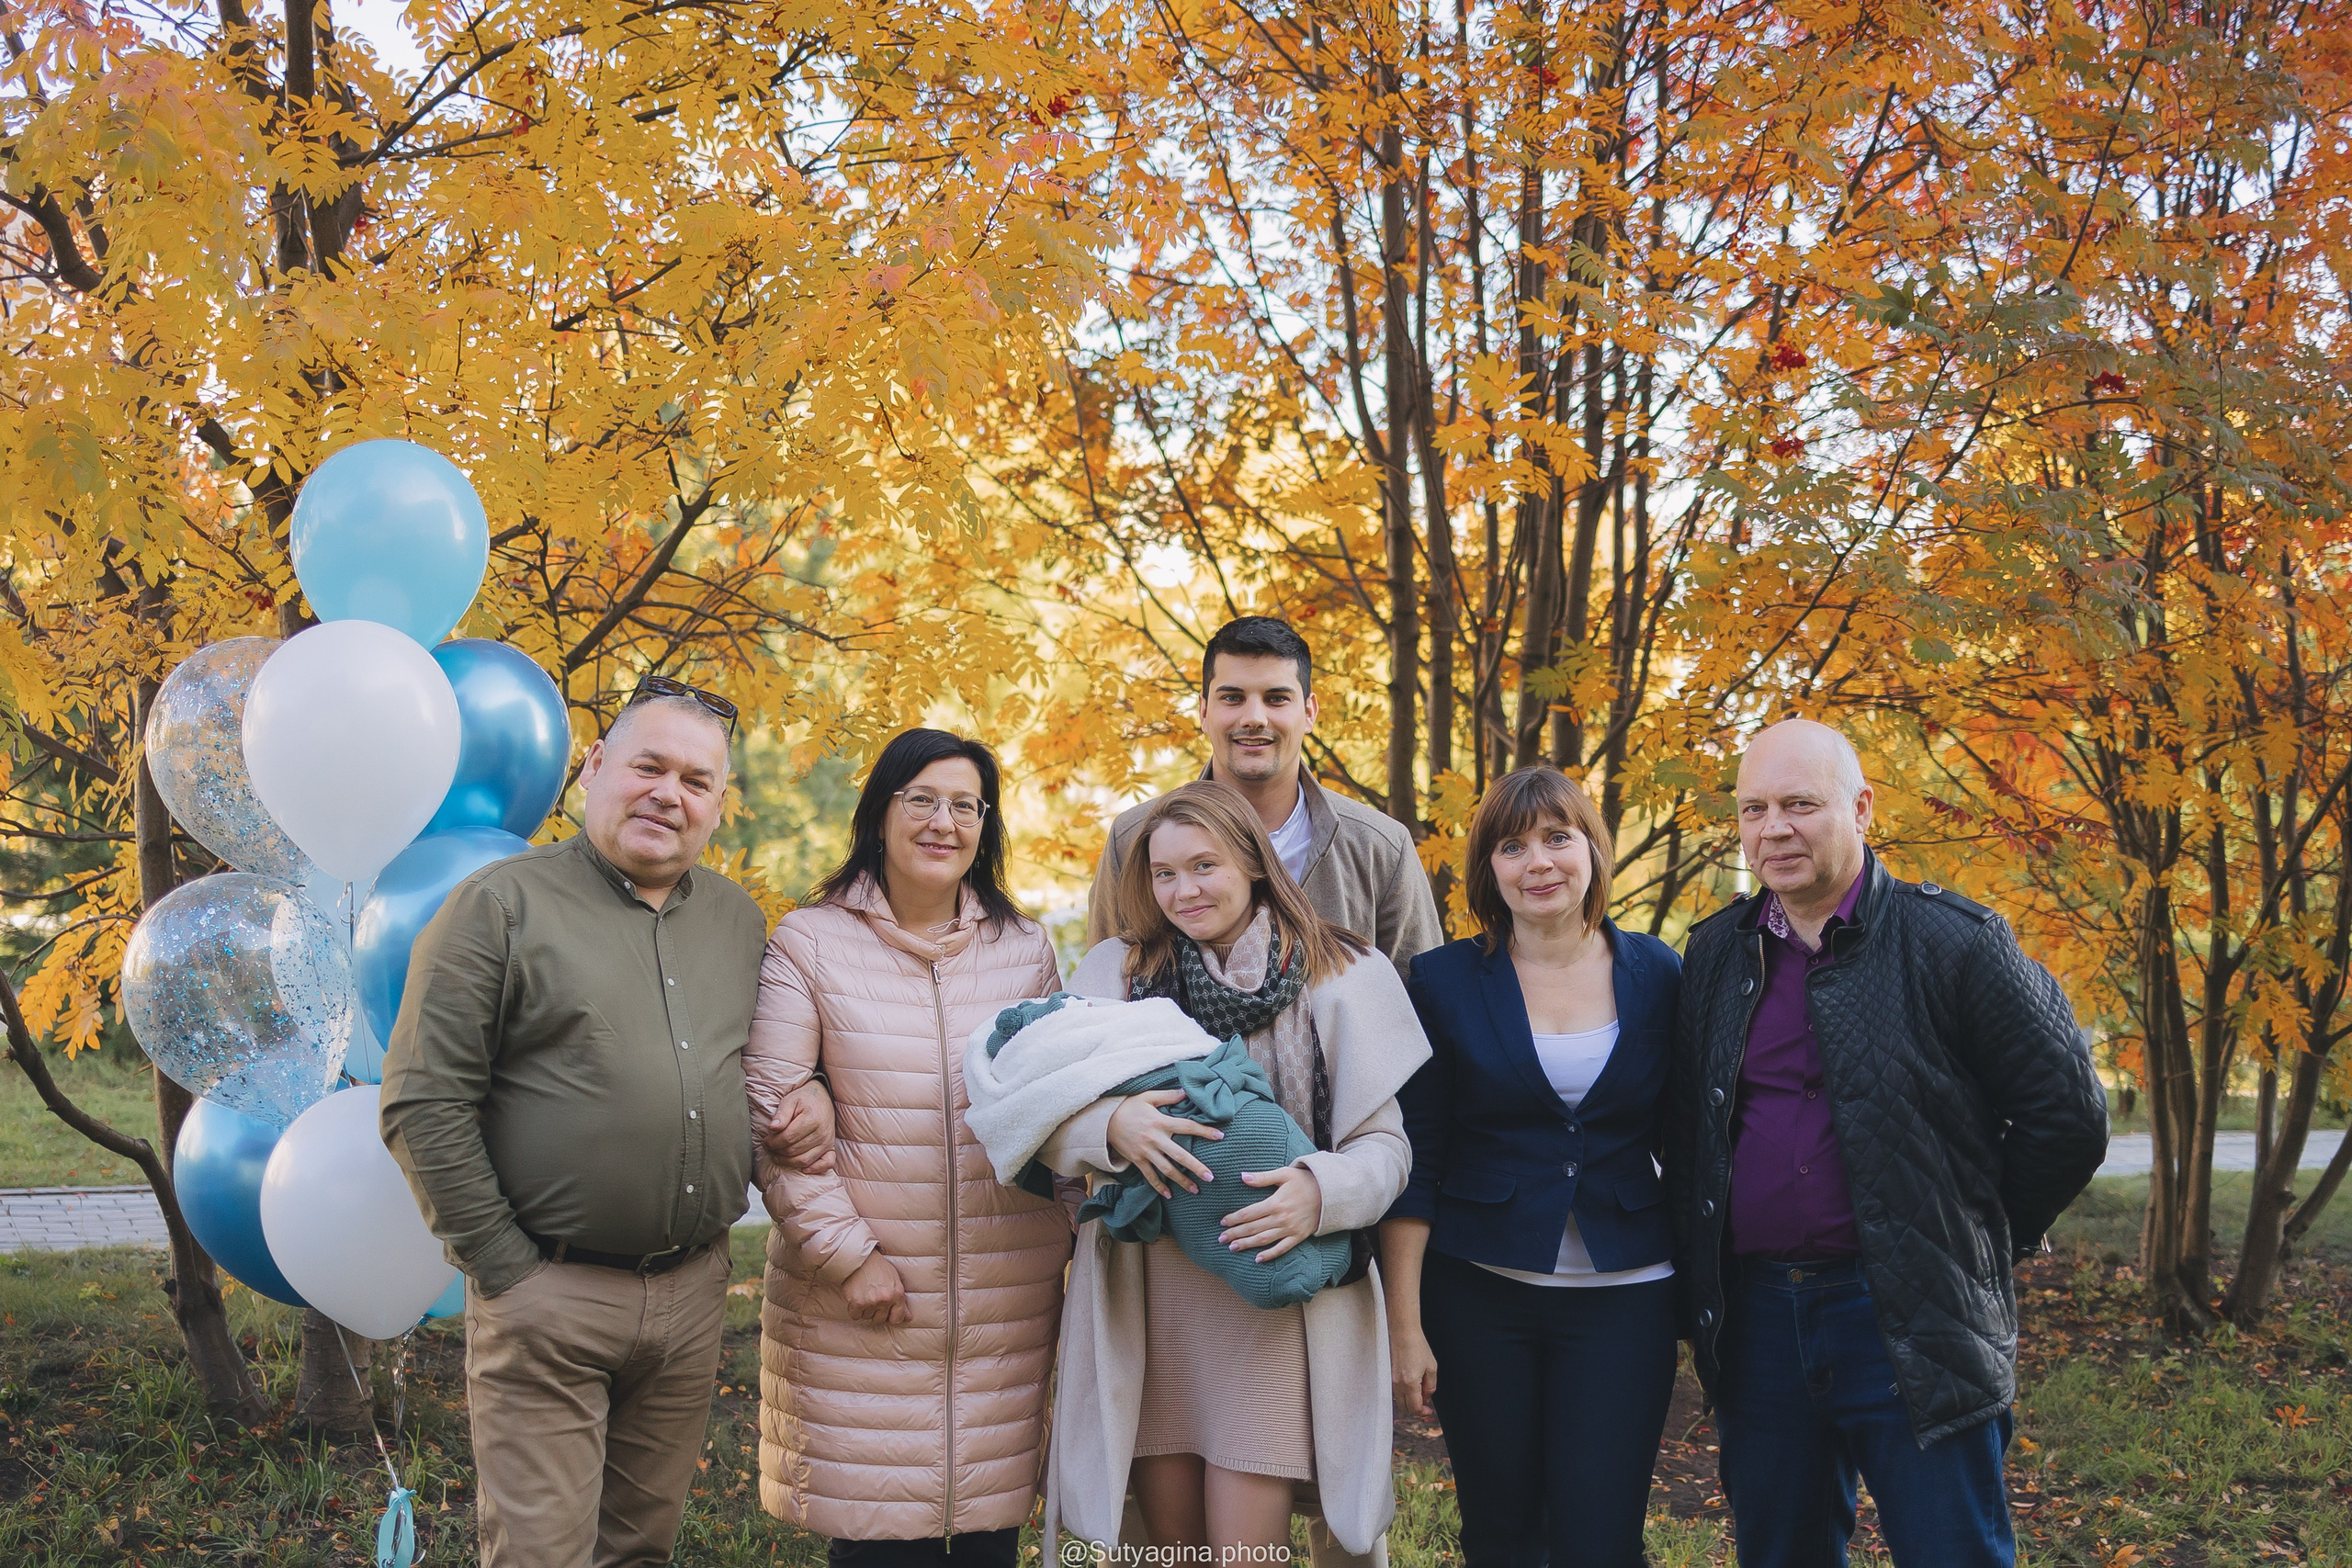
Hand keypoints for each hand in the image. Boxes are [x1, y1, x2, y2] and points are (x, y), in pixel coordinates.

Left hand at [763, 1080, 836, 1174]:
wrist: (822, 1097)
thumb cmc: (804, 1099)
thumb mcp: (790, 1100)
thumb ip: (781, 1114)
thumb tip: (773, 1128)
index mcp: (812, 1119)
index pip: (788, 1138)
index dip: (773, 1142)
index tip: (765, 1141)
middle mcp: (822, 1132)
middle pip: (794, 1151)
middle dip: (777, 1151)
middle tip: (769, 1147)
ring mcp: (827, 1141)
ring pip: (804, 1160)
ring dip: (787, 1161)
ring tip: (777, 1155)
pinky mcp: (830, 1147)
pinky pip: (826, 1163)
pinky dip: (815, 1168)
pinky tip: (802, 1168)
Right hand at [841, 1251, 909, 1325]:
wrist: (859, 1258)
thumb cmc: (878, 1267)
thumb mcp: (894, 1280)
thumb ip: (901, 1301)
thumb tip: (908, 1318)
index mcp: (897, 1294)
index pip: (897, 1318)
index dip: (890, 1317)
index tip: (886, 1313)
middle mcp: (886, 1299)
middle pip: (880, 1319)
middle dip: (875, 1312)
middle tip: (872, 1298)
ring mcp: (871, 1301)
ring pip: (867, 1317)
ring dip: (864, 1309)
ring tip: (864, 1294)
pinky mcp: (857, 1303)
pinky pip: (855, 1316)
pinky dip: (854, 1310)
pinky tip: (856, 1297)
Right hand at [1105, 1089, 1221, 1197]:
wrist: (1103, 1120)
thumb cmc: (1128, 1106)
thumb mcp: (1147, 1097)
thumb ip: (1168, 1096)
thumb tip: (1186, 1092)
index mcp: (1160, 1122)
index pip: (1187, 1126)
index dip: (1204, 1131)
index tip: (1220, 1136)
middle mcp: (1155, 1139)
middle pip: (1180, 1155)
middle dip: (1196, 1167)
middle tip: (1211, 1177)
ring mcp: (1145, 1152)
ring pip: (1167, 1170)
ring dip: (1182, 1181)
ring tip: (1195, 1190)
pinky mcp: (1137, 1160)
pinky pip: (1149, 1176)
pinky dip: (1159, 1187)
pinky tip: (1168, 1195)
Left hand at [1218, 1163, 1321, 1262]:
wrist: (1329, 1193)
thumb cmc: (1305, 1181)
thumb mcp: (1284, 1174)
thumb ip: (1262, 1177)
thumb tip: (1242, 1177)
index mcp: (1275, 1203)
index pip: (1249, 1213)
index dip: (1234, 1219)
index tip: (1222, 1222)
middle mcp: (1281, 1218)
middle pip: (1253, 1228)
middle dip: (1235, 1234)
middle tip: (1221, 1239)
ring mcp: (1289, 1229)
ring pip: (1263, 1240)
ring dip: (1247, 1244)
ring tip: (1233, 1248)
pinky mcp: (1298, 1237)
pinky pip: (1281, 1248)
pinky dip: (1269, 1255)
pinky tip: (1258, 1259)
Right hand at [1391, 1326, 1437, 1418]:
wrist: (1404, 1333)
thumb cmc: (1418, 1347)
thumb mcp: (1431, 1368)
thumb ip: (1430, 1386)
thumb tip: (1427, 1398)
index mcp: (1410, 1383)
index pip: (1414, 1408)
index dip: (1423, 1413)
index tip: (1429, 1411)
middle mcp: (1398, 1384)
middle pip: (1404, 1408)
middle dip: (1416, 1409)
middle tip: (1425, 1404)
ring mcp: (1392, 1380)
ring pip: (1399, 1401)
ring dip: (1409, 1402)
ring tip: (1420, 1392)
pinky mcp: (1390, 1376)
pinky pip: (1396, 1392)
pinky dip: (1404, 1395)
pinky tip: (1412, 1386)